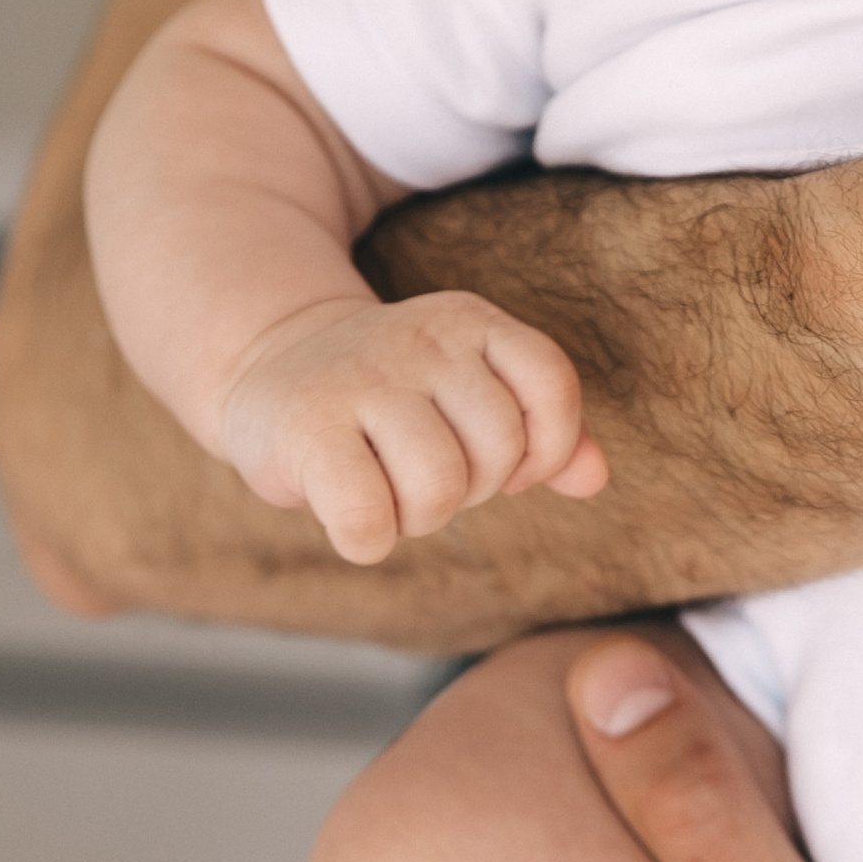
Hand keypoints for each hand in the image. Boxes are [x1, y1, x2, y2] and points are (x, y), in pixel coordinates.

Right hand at [219, 290, 606, 565]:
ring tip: (389, 493)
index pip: (552, 385)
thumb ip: (544, 430)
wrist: (268, 364)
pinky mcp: (306, 428)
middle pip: (499, 450)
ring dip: (419, 518)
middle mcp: (420, 338)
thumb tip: (594, 478)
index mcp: (471, 321)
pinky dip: (368, 540)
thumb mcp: (469, 392)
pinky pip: (368, 518)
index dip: (546, 447)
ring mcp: (360, 379)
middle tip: (427, 476)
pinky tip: (351, 518)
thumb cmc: (391, 398)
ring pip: (440, 487)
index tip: (509, 466)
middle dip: (474, 490)